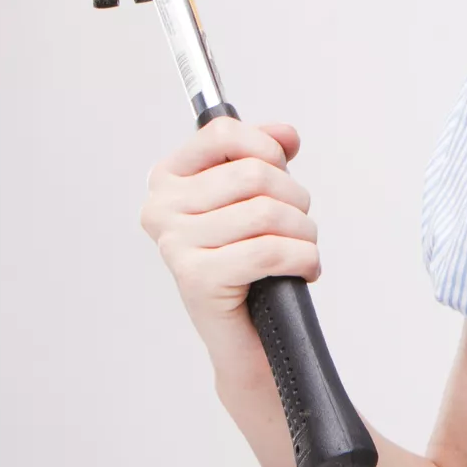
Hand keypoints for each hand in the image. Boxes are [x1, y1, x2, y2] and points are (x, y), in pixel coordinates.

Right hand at [140, 118, 318, 371]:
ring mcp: (174, 244)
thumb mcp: (256, 197)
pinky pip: (270, 251)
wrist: (249, 334)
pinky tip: (303, 269)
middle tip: (296, 225)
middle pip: (255, 174)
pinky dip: (303, 259)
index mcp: (168, 179)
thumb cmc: (250, 263)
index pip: (221, 133)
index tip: (280, 169)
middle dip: (295, 199)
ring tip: (301, 249)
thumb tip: (286, 134)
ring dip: (304, 233)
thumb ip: (266, 154)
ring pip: (267, 212)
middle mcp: (161, 208)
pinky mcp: (196, 278)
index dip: (266, 148)